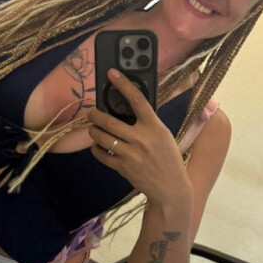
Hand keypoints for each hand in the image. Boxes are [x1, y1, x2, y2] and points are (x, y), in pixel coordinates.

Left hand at [88, 69, 191, 207]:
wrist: (171, 188)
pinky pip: (102, 155)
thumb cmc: (168, 158)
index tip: (112, 74)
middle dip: (96, 115)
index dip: (123, 84)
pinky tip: (97, 146)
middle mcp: (142, 139)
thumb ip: (148, 123)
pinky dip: (96, 149)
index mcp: (155, 127)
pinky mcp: (123, 168)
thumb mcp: (164, 135)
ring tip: (93, 129)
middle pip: (110, 121)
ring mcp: (131, 154)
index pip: (137, 100)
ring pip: (102, 137)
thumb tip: (127, 109)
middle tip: (91, 113)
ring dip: (93, 131)